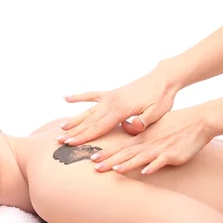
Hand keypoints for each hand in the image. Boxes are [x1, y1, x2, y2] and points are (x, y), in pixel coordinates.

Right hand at [59, 61, 179, 145]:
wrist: (163, 78)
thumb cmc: (161, 98)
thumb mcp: (157, 112)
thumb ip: (142, 121)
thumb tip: (129, 126)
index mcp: (121, 110)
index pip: (99, 127)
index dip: (84, 136)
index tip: (71, 143)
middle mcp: (111, 102)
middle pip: (89, 121)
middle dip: (74, 132)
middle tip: (59, 141)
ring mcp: (110, 97)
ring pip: (88, 111)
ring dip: (74, 120)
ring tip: (61, 128)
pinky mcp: (111, 93)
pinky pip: (92, 95)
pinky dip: (79, 97)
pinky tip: (66, 99)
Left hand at [93, 106, 212, 173]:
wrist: (199, 120)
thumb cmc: (176, 124)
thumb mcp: (155, 127)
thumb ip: (140, 133)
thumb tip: (126, 129)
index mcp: (142, 138)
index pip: (120, 147)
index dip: (106, 153)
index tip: (91, 158)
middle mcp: (148, 144)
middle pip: (125, 154)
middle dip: (110, 161)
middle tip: (95, 167)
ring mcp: (160, 149)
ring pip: (140, 158)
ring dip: (128, 164)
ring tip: (116, 170)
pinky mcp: (172, 154)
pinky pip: (161, 161)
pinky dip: (153, 166)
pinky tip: (145, 172)